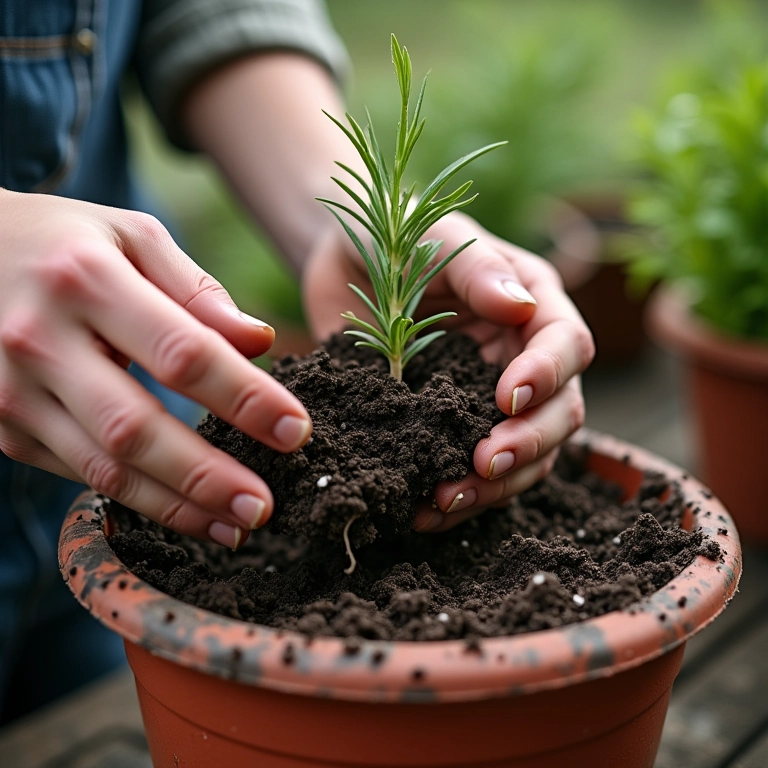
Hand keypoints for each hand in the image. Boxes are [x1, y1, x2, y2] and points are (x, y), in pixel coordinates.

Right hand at [0, 190, 311, 545]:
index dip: (245, 398)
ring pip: (104, 468)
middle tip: (264, 507)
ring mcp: (11, 391)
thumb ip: (198, 292)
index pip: (182, 352)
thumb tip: (261, 343)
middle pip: (136, 428)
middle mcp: (39, 340)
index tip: (296, 431)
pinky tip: (183, 512)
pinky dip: (136, 499)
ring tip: (235, 528)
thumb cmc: (66, 244)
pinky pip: (78, 473)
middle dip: (207, 477)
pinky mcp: (2, 426)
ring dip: (176, 507)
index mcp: (85, 280)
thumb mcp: (132, 239)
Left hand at [304, 211, 593, 530]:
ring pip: (526, 456)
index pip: (568, 344)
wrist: (346, 266)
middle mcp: (523, 357)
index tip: (507, 397)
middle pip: (561, 412)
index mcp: (534, 304)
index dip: (548, 375)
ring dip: (495, 485)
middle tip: (484, 463)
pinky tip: (425, 509)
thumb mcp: (433, 237)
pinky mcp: (454, 427)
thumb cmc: (395, 239)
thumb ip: (476, 267)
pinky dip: (459, 496)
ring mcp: (491, 397)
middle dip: (529, 443)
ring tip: (446, 498)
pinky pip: (475, 472)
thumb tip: (519, 309)